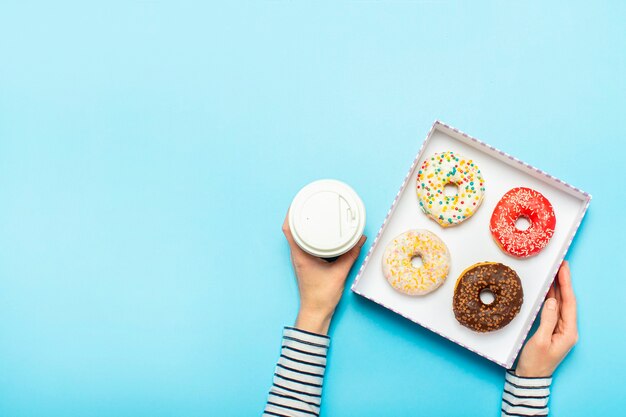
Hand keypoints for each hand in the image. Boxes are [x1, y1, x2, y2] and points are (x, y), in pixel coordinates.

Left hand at [282, 212, 366, 334]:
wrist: (316, 312)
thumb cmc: (322, 296)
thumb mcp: (340, 272)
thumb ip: (351, 254)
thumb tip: (360, 239)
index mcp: (300, 255)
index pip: (288, 229)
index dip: (291, 213)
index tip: (298, 201)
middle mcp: (297, 255)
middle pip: (291, 229)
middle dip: (298, 214)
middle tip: (308, 201)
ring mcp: (300, 259)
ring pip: (298, 236)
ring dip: (304, 224)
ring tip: (313, 212)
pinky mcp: (306, 262)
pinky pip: (305, 244)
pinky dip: (311, 235)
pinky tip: (320, 231)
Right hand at [516, 261, 577, 376]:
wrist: (530, 377)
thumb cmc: (535, 362)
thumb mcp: (540, 340)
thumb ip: (547, 319)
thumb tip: (552, 301)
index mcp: (569, 332)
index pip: (569, 303)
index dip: (566, 284)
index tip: (563, 268)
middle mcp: (567, 329)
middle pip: (567, 301)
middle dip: (564, 283)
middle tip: (560, 265)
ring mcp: (560, 330)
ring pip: (560, 304)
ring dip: (557, 289)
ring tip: (555, 273)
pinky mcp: (552, 330)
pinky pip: (553, 310)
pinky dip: (551, 298)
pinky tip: (548, 290)